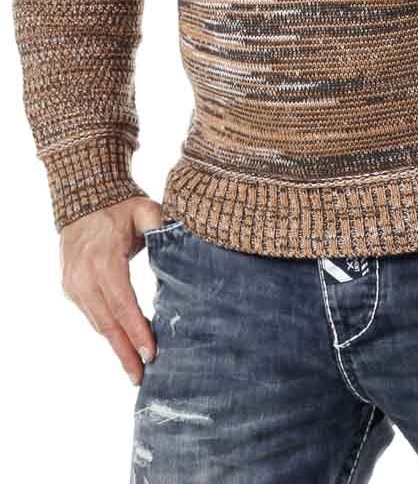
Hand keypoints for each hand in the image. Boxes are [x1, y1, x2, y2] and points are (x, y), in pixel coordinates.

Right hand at [60, 196, 163, 385]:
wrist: (83, 199)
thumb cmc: (120, 207)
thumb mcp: (144, 210)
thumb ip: (163, 226)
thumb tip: (187, 243)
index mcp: (105, 260)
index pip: (123, 304)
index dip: (137, 331)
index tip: (151, 353)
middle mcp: (84, 277)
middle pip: (108, 323)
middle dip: (125, 352)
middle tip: (142, 377)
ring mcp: (74, 284)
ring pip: (98, 323)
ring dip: (116, 346)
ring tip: (135, 369)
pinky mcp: (70, 288)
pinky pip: (91, 315)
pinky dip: (107, 330)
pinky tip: (122, 344)